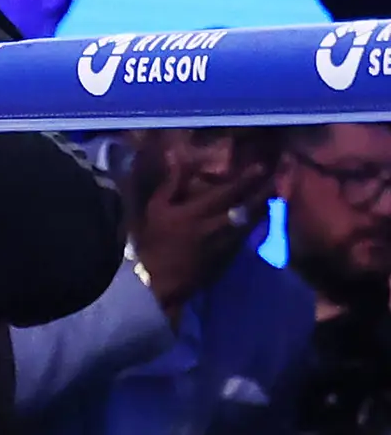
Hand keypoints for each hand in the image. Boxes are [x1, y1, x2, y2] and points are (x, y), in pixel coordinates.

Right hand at [131, 146, 275, 311]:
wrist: (161, 279)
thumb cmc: (156, 240)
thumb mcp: (157, 208)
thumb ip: (172, 183)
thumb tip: (178, 156)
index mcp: (197, 213)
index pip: (228, 192)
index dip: (246, 179)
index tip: (261, 166)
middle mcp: (217, 226)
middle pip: (248, 206)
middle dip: (264, 190)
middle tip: (278, 177)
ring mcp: (228, 242)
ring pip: (253, 220)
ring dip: (265, 205)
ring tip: (275, 192)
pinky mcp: (232, 254)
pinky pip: (249, 233)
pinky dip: (257, 220)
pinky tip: (262, 212)